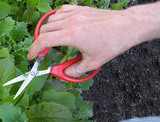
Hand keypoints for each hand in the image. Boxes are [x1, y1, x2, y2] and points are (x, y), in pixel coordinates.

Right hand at [28, 4, 159, 77]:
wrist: (127, 26)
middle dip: (40, 42)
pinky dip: (55, 20)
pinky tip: (59, 27)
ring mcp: (75, 13)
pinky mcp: (80, 9)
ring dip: (46, 31)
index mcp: (72, 35)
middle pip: (44, 30)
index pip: (44, 40)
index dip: (34, 50)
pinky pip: (60, 11)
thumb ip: (75, 70)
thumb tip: (65, 74)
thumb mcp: (93, 62)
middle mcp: (71, 22)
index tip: (32, 57)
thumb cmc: (113, 42)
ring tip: (50, 41)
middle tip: (42, 53)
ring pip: (50, 20)